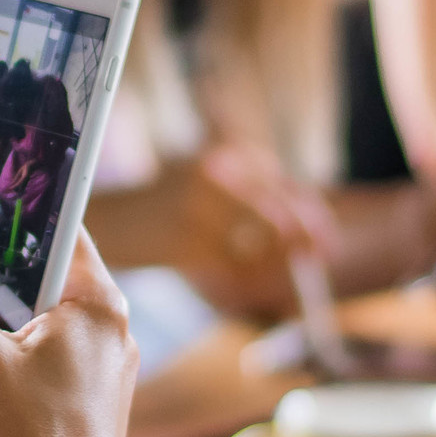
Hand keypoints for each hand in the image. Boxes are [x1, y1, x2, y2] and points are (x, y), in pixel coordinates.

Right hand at [146, 146, 336, 319]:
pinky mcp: (182, 239)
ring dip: (270, 268)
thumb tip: (308, 233)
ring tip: (264, 278)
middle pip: (281, 216)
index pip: (288, 188)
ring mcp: (199, 205)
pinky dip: (240, 280)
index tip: (327, 245)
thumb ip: (255, 199)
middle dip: (302, 246)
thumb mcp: (213, 187)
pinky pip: (231, 268)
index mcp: (229, 155)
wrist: (108, 219)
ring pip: (258, 245)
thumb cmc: (168, 208)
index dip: (315, 219)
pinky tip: (233, 281)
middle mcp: (217, 172)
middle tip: (313, 267)